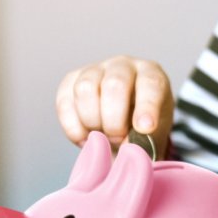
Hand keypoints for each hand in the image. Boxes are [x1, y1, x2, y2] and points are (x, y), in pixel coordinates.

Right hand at [56, 55, 173, 157]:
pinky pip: (64, 101)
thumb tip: (127, 152)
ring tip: (101, 139)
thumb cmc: (143, 126)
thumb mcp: (153, 133)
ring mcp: (95, 70)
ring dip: (92, 121)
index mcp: (151, 73)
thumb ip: (145, 142)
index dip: (147, 106)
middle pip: (115, 84)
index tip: (145, 128)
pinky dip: (72, 126)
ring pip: (85, 89)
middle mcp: (123, 66)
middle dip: (114, 119)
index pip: (150, 84)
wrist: (123, 120)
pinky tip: (84, 139)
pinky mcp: (70, 81)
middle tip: (117, 140)